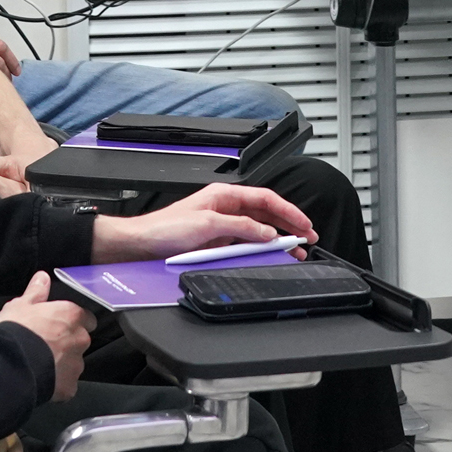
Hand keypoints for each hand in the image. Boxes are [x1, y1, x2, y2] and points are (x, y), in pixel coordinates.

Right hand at [0, 273, 90, 400]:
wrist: (12, 365)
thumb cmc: (17, 332)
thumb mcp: (21, 305)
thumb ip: (36, 291)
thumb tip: (42, 278)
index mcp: (71, 316)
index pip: (86, 317)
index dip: (73, 321)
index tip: (62, 324)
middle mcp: (80, 339)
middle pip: (80, 341)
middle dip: (67, 343)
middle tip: (45, 345)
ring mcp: (76, 365)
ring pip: (74, 364)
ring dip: (62, 364)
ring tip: (40, 364)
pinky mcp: (69, 387)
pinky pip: (66, 385)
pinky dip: (57, 384)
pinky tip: (41, 380)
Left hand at [91, 183, 316, 263]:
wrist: (143, 245)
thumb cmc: (165, 228)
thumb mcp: (207, 224)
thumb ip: (240, 227)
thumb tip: (266, 233)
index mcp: (224, 195)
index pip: (265, 198)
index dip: (288, 210)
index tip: (304, 223)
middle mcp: (225, 208)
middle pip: (265, 214)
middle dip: (288, 224)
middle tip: (308, 237)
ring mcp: (222, 226)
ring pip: (258, 230)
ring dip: (277, 239)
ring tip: (296, 251)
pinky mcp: (217, 242)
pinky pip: (246, 243)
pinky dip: (262, 249)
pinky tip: (270, 256)